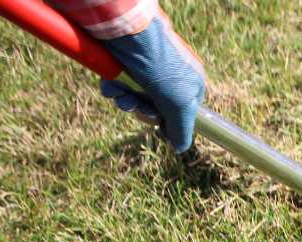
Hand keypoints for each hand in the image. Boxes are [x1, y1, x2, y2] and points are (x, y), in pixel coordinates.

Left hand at [100, 12, 204, 152]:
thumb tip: (180, 148)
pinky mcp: (126, 64)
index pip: (182, 115)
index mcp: (191, 86)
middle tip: (138, 107)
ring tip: (121, 95)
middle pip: (156, 109)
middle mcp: (170, 78)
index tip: (159, 128)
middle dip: (143, 111)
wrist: (130, 33)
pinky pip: (119, 85)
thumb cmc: (162, 67)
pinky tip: (111, 85)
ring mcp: (148, 70)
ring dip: (126, 101)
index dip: (168, 123)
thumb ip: (182, 129)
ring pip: (135, 98)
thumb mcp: (179, 104)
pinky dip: (114, 89)